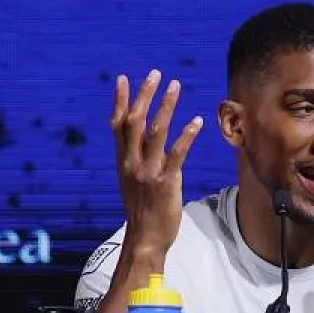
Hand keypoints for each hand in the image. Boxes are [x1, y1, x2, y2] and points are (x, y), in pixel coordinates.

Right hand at [110, 70, 203, 258]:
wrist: (144, 238)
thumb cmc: (141, 209)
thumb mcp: (130, 180)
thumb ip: (134, 158)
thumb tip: (139, 137)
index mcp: (122, 161)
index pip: (117, 124)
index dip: (120, 100)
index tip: (123, 78)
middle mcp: (132, 163)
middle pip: (134, 121)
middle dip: (144, 95)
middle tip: (155, 74)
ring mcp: (148, 172)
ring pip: (155, 132)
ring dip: (166, 107)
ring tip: (175, 86)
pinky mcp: (165, 182)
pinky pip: (176, 154)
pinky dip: (186, 135)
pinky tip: (196, 120)